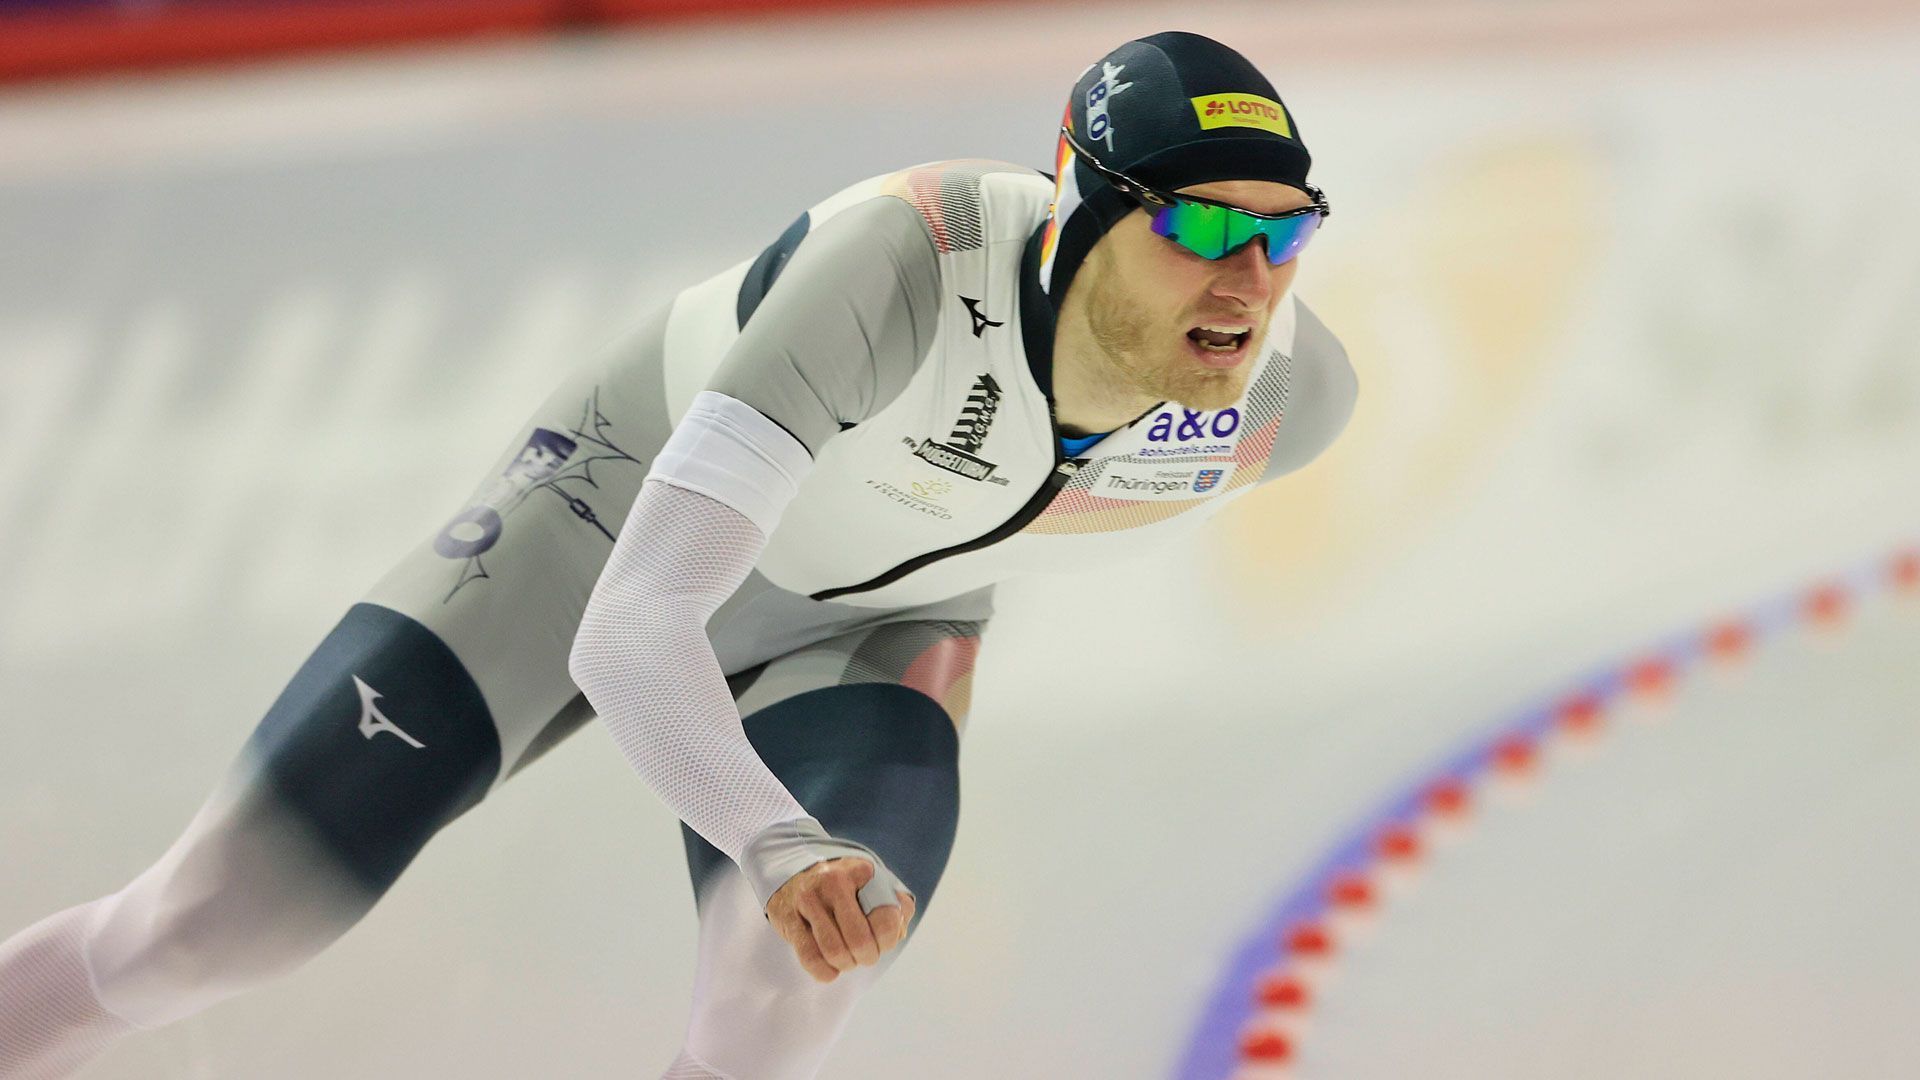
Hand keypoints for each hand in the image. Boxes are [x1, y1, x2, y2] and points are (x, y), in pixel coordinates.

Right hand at [765, 857, 915, 982]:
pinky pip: (809, 955)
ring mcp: (807, 898)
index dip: (889, 940)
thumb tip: (900, 931)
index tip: (882, 942)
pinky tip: (830, 970)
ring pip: (834, 950)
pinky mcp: (787, 916)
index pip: (887, 918)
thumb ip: (896, 904)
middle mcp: (833, 881)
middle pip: (860, 940)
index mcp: (861, 871)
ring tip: (847, 960)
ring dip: (846, 964)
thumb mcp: (873, 883)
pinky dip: (824, 971)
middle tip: (865, 956)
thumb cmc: (843, 885)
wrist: (796, 871)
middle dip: (867, 957)